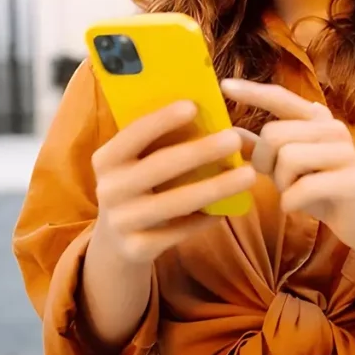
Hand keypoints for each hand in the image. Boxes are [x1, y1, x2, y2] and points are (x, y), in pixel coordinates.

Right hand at [90, 100, 256, 263]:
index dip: (161, 120)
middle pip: (159, 167)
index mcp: (106, 159)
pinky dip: (206, 217)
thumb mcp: (135, 163)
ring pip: (176, 202)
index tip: (193, 106)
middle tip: (235, 139)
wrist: (116, 241)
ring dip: (216, 187)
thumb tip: (204, 113)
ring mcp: (121, 221)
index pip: (133, 134)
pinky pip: (180, 230)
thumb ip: (159, 143)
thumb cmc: (138, 185)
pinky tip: (229, 208)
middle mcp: (108, 189)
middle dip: (200, 152)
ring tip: (249, 175)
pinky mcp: (138, 248)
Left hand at [220, 79, 354, 251]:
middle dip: (265, 162)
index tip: (224, 85)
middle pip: (274, 134)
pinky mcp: (351, 180)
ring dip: (281, 184)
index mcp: (317, 120)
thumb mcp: (287, 167)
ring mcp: (345, 152)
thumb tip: (230, 132)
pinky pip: (301, 188)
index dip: (253, 91)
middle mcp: (333, 128)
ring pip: (287, 159)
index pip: (281, 98)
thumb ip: (262, 149)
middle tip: (277, 179)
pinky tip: (297, 206)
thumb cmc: (320, 190)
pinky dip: (290, 202)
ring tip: (293, 192)